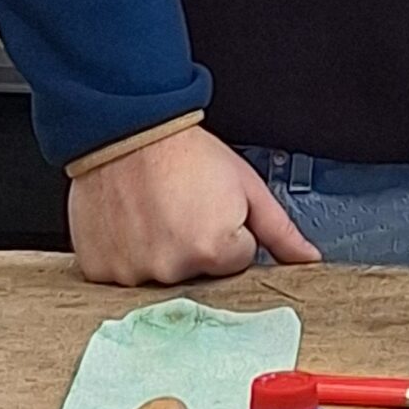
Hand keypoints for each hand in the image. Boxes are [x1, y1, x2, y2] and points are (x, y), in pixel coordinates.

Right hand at [67, 126, 321, 286]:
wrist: (130, 131)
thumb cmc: (187, 154)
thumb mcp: (247, 185)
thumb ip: (280, 231)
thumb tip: (308, 259)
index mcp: (214, 250)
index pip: (238, 261)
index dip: (231, 231)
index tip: (212, 207)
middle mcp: (172, 268)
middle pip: (199, 273)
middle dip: (197, 246)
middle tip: (183, 208)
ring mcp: (131, 273)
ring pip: (160, 276)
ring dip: (161, 252)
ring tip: (156, 213)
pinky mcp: (100, 270)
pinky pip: (121, 276)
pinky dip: (126, 256)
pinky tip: (131, 225)